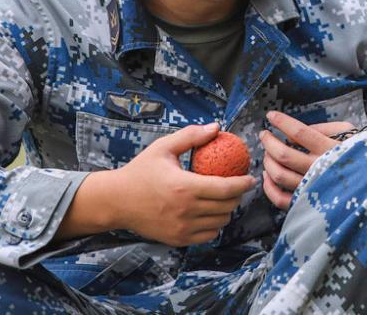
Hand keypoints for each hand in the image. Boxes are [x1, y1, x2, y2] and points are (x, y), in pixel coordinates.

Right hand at [108, 123, 255, 246]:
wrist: (116, 201)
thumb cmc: (140, 171)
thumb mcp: (163, 147)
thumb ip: (191, 136)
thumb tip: (216, 127)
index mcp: (184, 187)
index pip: (226, 188)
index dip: (243, 184)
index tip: (250, 177)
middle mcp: (185, 210)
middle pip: (227, 206)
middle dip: (238, 196)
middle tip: (238, 186)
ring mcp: (182, 228)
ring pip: (220, 222)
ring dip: (227, 211)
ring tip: (225, 199)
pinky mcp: (178, 239)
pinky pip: (207, 235)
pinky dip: (214, 225)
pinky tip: (211, 213)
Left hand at [259, 111, 353, 209]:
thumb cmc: (360, 154)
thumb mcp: (349, 133)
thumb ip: (324, 128)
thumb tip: (297, 131)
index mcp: (331, 149)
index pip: (299, 132)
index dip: (282, 122)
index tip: (271, 116)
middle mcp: (320, 169)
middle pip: (283, 154)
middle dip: (268, 141)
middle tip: (264, 135)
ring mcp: (312, 188)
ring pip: (279, 175)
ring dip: (267, 161)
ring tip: (267, 153)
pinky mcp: (307, 204)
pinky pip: (280, 199)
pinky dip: (269, 187)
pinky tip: (267, 176)